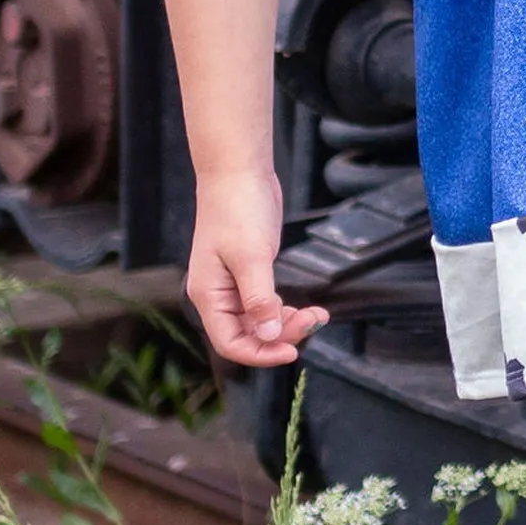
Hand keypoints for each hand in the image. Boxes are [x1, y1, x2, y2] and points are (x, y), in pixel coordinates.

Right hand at [185, 166, 328, 368]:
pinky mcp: (249, 272)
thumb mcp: (251, 256)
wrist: (238, 171)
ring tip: (316, 316)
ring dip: (287, 323)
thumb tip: (269, 334)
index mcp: (209, 295)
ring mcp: (233, 284)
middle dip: (280, 335)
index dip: (260, 353)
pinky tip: (305, 308)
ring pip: (260, 321)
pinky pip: (266, 304)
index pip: (229, 343)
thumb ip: (260, 299)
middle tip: (312, 323)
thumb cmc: (237, 208)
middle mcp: (218, 295)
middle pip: (247, 334)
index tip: (291, 351)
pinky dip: (284, 309)